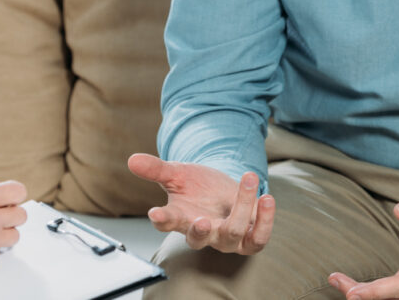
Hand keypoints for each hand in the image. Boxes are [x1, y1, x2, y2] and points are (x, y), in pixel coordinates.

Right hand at [127, 153, 275, 253]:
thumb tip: (132, 159)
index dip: (161, 220)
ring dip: (242, 207)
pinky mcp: (249, 238)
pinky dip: (265, 220)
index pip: (168, 224)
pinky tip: (266, 197)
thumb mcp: (177, 173)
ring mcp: (227, 238)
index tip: (155, 213)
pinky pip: (258, 238)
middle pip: (199, 239)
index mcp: (181, 218)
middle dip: (200, 231)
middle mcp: (204, 232)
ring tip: (248, 178)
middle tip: (201, 219)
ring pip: (232, 232)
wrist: (224, 191)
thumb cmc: (197, 186)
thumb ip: (156, 169)